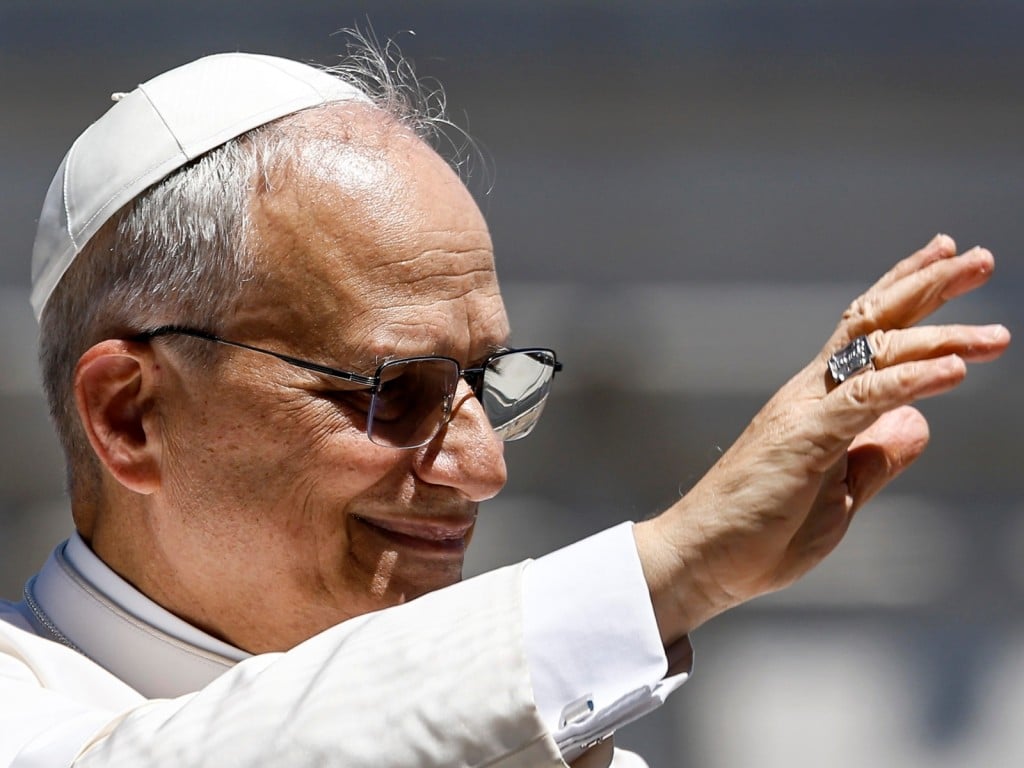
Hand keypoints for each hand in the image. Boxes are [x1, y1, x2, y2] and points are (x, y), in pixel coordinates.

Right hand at [634, 234, 1010, 643]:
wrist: (702, 558)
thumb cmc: (759, 534)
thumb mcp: (839, 497)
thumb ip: (876, 458)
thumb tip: (919, 424)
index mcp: (814, 404)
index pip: (866, 335)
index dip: (907, 293)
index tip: (945, 259)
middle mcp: (808, 394)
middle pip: (873, 324)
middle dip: (928, 287)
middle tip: (979, 257)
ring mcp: (804, 412)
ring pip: (875, 353)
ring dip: (939, 333)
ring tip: (994, 333)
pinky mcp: (804, 439)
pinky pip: (865, 400)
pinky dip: (912, 380)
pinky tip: (957, 369)